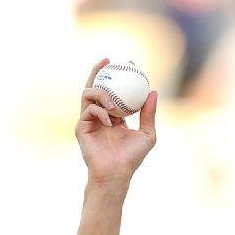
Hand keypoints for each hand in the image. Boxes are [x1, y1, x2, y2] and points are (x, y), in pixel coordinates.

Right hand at [75, 58, 157, 182]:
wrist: (117, 172)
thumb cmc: (132, 157)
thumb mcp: (147, 134)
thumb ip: (148, 114)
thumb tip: (153, 91)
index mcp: (114, 116)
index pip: (114, 92)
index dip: (119, 77)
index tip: (129, 65)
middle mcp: (100, 115)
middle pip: (95, 87)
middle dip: (99, 71)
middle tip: (108, 61)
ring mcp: (88, 120)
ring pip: (88, 94)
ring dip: (101, 94)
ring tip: (114, 103)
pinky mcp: (81, 127)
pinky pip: (89, 111)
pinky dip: (101, 113)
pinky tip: (111, 121)